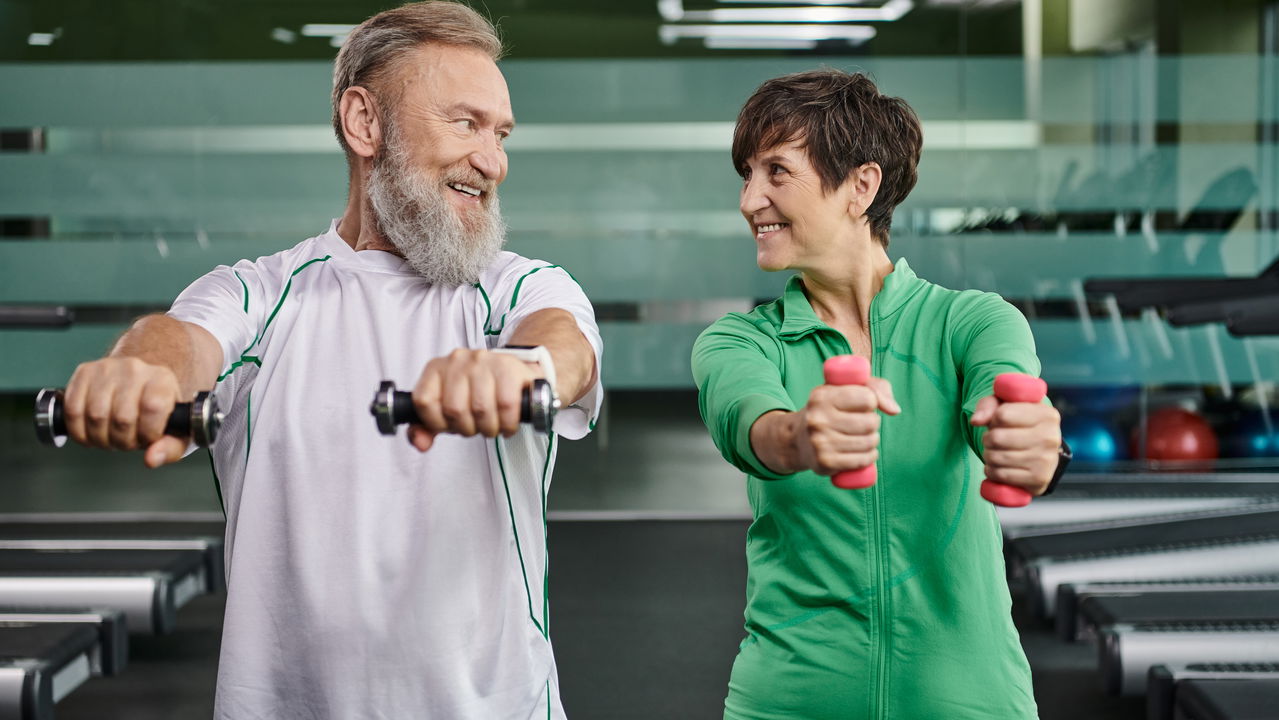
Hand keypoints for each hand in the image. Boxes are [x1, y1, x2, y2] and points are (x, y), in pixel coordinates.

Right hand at [63, 357, 187, 467]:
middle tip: (127, 441)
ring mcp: (106, 368)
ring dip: (101, 438)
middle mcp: (134, 369)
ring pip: (95, 416)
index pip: (153, 408)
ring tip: (111, 436)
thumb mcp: (176, 431)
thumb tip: (151, 459)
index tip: (148, 438)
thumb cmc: (159, 412)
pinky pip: (73, 411)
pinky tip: (91, 432)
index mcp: (162, 380)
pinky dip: (79, 432)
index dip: (147, 433)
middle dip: (123, 441)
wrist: (140, 384)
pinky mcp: (83, 373)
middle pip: (122, 418)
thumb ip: (170, 448)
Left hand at [407, 349, 540, 451]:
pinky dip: (507, 422)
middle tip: (476, 427)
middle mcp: (457, 361)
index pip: (424, 402)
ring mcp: (483, 361)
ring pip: (480, 409)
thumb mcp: (445, 409)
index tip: (450, 425)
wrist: (510, 374)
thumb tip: (420, 443)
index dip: (437, 423)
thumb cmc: (475, 393)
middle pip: (454, 409)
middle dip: (467, 429)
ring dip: (489, 428)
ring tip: (492, 425)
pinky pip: (506, 405)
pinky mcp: (507, 367)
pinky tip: (507, 423)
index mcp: (435, 369)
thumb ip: (426, 428)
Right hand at [793, 376, 899, 475]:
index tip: (864, 405)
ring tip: (864, 437)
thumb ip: (876, 388)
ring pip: (869, 442)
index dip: (872, 402)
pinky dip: (869, 457)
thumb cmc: (829, 410)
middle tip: (864, 423)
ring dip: (873, 440)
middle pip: (870, 422)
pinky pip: (862, 460)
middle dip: (873, 423)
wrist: (797, 439)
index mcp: (821, 395)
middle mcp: (817, 418)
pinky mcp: (825, 462)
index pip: (867, 398)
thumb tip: (894, 410)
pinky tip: (864, 452)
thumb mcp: (844, 389)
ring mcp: (820, 442)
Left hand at [970, 396, 1060, 495]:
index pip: (1002, 414)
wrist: (1038, 453)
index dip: (993, 419)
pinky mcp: (1039, 479)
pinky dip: (991, 471)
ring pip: (997, 457)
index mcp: (1047, 414)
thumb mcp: (1003, 406)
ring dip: (988, 455)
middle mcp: (1051, 437)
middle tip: (993, 440)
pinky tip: (998, 466)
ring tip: (995, 452)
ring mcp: (1047, 460)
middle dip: (987, 439)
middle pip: (997, 437)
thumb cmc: (1017, 425)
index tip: (999, 422)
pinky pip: (1001, 475)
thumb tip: (976, 421)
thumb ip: (988, 406)